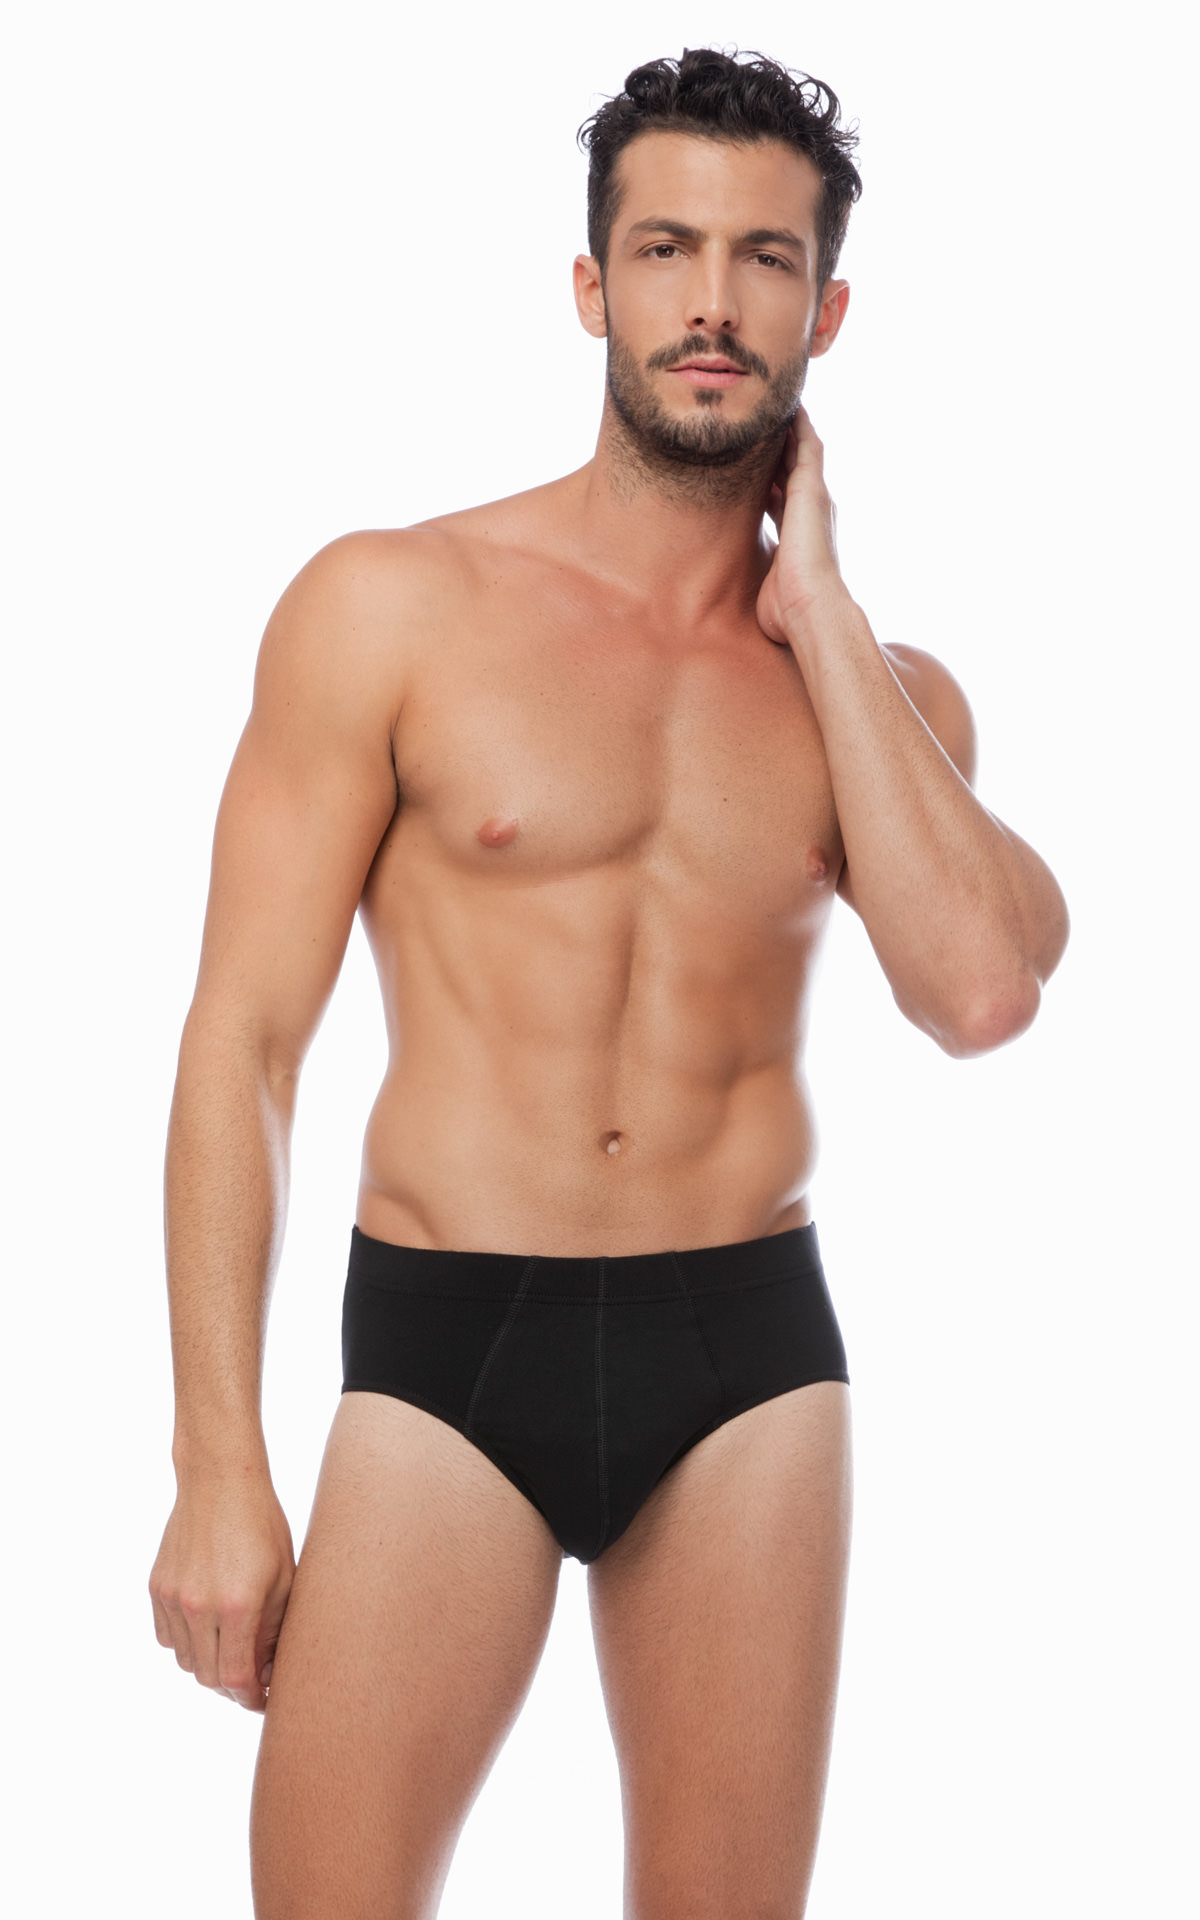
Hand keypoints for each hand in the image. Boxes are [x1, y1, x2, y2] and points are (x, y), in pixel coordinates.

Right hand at [149, 1474, 295, 1711]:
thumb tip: (269, 1673)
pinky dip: (187, 1644)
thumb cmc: (263, 1525)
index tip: (264, 1702)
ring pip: (187, 1662)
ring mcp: (173, 1597)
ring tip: (232, 1651)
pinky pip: (168, 1637)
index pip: (237, 1678)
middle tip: (253, 1681)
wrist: (220, 1480)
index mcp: (238, 1605)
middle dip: (233, 1687)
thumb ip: (274, 1630)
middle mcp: (199, 1606)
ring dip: (209, 1666)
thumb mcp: (284, 1577)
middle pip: (210, 1677)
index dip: (251, 1699)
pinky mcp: (157, 1587)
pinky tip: (208, 1628)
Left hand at [757, 405, 845, 645]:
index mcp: (798, 533)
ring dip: (792, 428)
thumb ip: (754, 575)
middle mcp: (812, 512)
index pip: (781, 497)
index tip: (755, 464)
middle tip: (765, 422)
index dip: (769, 479)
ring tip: (778, 402)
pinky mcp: (812, 489)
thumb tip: (728, 585)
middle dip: (781, 447)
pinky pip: (808, 445)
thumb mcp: (764, 584)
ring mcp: (815, 498)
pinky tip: (789, 405)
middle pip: (793, 468)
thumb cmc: (786, 610)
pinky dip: (800, 425)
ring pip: (803, 450)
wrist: (810, 609)